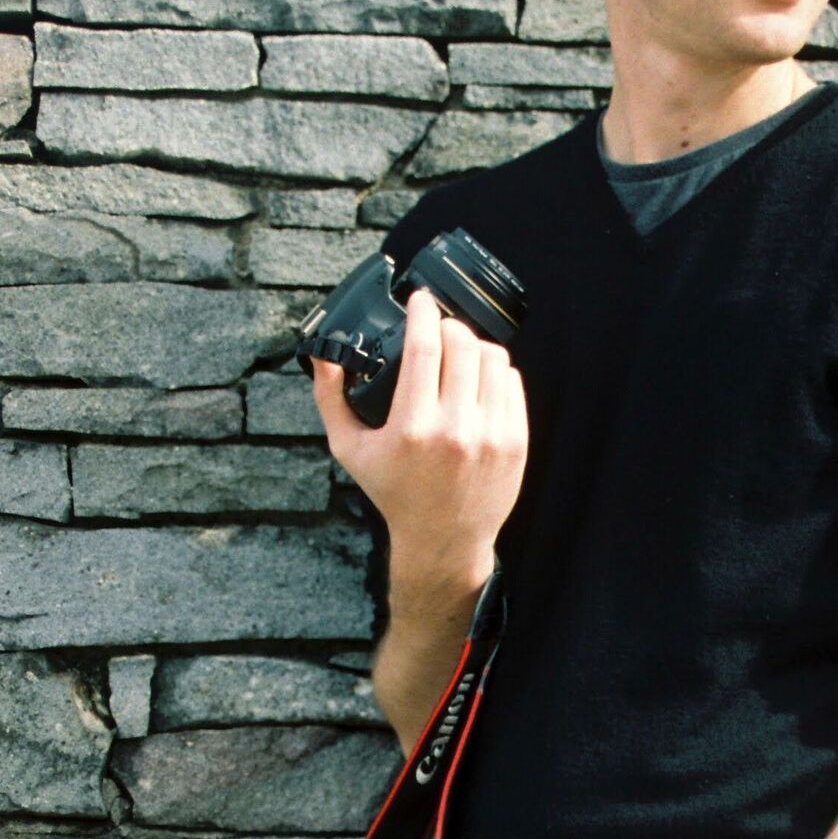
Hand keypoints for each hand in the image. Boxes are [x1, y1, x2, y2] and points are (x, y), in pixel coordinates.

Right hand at [311, 282, 527, 595]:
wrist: (443, 539)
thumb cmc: (394, 492)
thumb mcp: (350, 450)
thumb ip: (331, 400)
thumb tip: (323, 356)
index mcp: (412, 428)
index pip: (425, 347)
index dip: (423, 312)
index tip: (420, 299)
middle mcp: (455, 429)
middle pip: (462, 344)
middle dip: (448, 326)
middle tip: (437, 329)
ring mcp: (490, 435)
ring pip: (492, 358)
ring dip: (473, 345)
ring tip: (459, 351)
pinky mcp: (515, 441)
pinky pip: (510, 382)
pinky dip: (494, 370)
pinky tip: (478, 376)